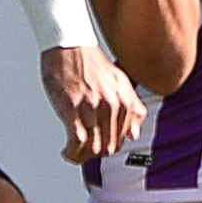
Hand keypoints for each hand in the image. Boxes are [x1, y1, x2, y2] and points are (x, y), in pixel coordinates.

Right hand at [40, 45, 143, 163]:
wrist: (70, 45)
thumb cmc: (91, 62)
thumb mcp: (120, 82)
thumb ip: (132, 107)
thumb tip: (134, 134)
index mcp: (125, 102)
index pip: (122, 140)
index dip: (108, 146)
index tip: (97, 146)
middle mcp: (112, 107)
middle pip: (108, 147)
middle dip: (95, 154)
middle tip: (84, 152)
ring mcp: (92, 109)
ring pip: (93, 149)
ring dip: (83, 157)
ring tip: (74, 153)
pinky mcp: (73, 110)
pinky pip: (77, 143)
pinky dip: (72, 153)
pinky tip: (67, 152)